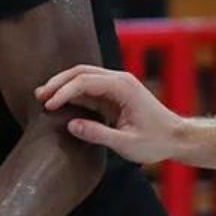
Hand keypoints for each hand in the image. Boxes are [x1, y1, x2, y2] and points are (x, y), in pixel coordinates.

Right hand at [35, 65, 188, 164]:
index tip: (48, 105)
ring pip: (84, 77)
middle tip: (38, 96)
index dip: (64, 92)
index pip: (85, 82)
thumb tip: (71, 125)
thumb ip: (98, 134)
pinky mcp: (114, 95)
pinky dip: (72, 93)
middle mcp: (119, 80)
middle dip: (58, 82)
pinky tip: (59, 102)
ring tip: (43, 97)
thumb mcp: (126, 143)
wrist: (176, 137)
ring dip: (63, 85)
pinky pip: (89, 88)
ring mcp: (117, 86)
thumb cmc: (156, 141)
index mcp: (123, 87)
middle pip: (81, 72)